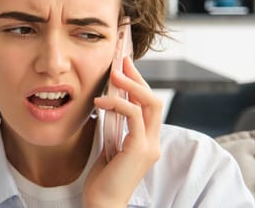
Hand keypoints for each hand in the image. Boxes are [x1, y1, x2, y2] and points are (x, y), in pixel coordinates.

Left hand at [84, 56, 162, 207]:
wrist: (102, 203)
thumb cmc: (103, 179)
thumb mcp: (110, 146)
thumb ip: (115, 127)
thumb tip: (109, 102)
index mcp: (147, 141)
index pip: (149, 106)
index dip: (138, 84)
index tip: (124, 67)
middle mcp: (153, 142)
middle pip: (154, 100)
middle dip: (138, 78)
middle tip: (121, 61)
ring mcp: (149, 146)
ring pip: (150, 103)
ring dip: (130, 85)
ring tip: (113, 74)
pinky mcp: (139, 149)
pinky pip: (132, 115)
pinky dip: (117, 103)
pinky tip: (100, 101)